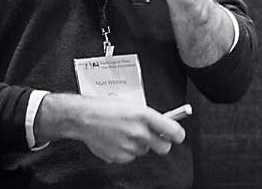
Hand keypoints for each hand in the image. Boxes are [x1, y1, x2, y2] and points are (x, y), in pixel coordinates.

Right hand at [35, 94, 185, 163]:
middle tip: (155, 138)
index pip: (173, 130)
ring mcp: (129, 146)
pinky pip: (130, 156)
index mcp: (144, 115)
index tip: (178, 136)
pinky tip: (117, 139)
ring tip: (125, 133)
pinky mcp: (120, 157)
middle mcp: (139, 132)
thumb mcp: (132, 104)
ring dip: (139, 144)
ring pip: (144, 150)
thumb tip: (162, 124)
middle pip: (164, 147)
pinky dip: (126, 150)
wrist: (83, 117)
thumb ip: (149, 116)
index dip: (178, 135)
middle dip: (162, 143)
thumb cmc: (105, 107)